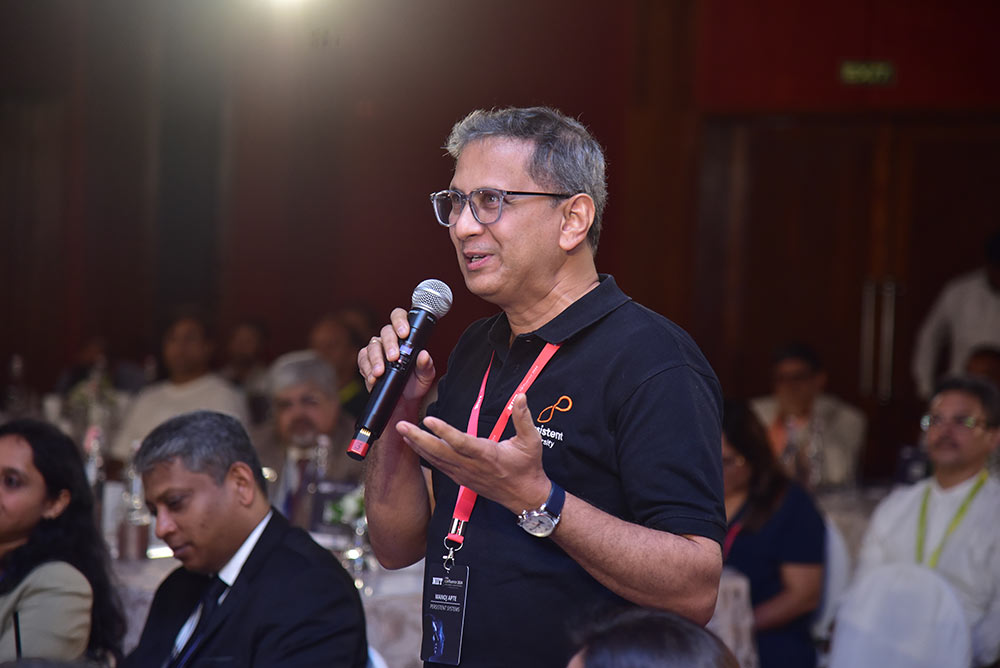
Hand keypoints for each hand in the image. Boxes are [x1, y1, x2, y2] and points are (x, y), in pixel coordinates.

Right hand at [358, 307, 435, 401]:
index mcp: (405, 337)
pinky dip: (367, 369)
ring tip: (380, 372)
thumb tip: (424, 355)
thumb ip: (425, 365)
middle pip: (386, 332)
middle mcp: (390, 340)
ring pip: (373, 346)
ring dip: (376, 359)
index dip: (400, 321)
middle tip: (394, 358)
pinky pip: (363, 360)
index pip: (400, 318)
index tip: (404, 333)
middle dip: (389, 344)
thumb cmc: (415, 383)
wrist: (403, 401)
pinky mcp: (366, 361)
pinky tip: (373, 378)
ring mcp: (377, 349)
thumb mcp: (425, 376)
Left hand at [395, 393, 550, 513]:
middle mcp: (471, 465)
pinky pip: (438, 466)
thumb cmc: (527, 468)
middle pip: (440, 452)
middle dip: (418, 438)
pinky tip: (413, 445)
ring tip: (401, 431)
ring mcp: (464, 473)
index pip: (461, 442)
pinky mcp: (460, 477)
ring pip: (435, 460)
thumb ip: (524, 418)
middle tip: (400, 425)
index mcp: (487, 455)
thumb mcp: (531, 442)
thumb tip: (520, 396)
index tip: (428, 420)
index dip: (444, 432)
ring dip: (416, 445)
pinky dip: (423, 455)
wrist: (524, 496)